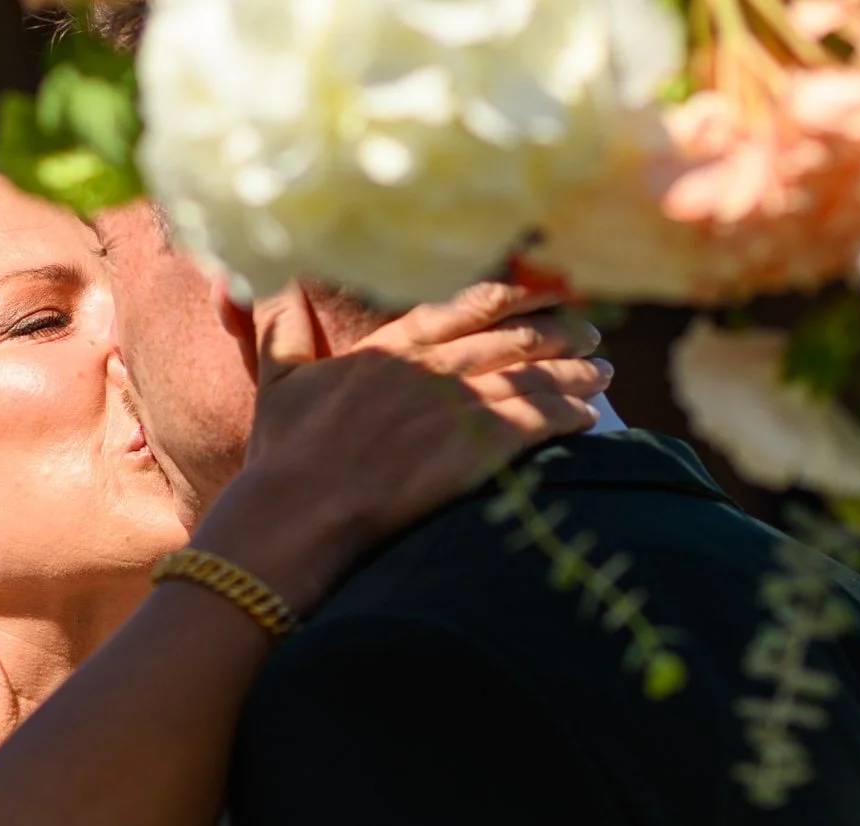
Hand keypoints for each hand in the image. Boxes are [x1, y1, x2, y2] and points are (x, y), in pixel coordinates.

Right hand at [201, 279, 609, 614]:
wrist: (299, 513)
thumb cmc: (284, 459)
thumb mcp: (277, 380)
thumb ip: (280, 324)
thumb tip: (258, 278)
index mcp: (393, 347)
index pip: (467, 304)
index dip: (513, 295)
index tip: (543, 291)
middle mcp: (433, 367)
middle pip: (512, 337)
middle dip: (558, 333)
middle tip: (589, 334)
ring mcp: (457, 407)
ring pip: (534, 377)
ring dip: (575, 375)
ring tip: (602, 376)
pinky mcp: (477, 449)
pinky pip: (539, 423)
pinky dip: (570, 417)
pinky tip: (590, 420)